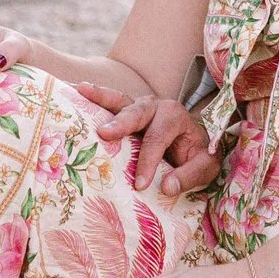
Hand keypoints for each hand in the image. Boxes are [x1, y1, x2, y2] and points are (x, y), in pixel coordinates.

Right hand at [72, 83, 221, 194]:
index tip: (139, 184)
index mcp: (176, 117)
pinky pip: (109, 104)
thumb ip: (189, 176)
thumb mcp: (205, 168)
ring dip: (100, 97)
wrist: (196, 143)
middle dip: (121, 122)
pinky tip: (73, 91)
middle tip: (104, 133)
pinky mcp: (125, 112)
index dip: (148, 161)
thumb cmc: (197, 155)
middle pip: (138, 112)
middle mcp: (157, 107)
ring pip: (120, 101)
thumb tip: (166, 187)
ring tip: (81, 89)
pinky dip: (92, 98)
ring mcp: (139, 107)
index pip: (158, 139)